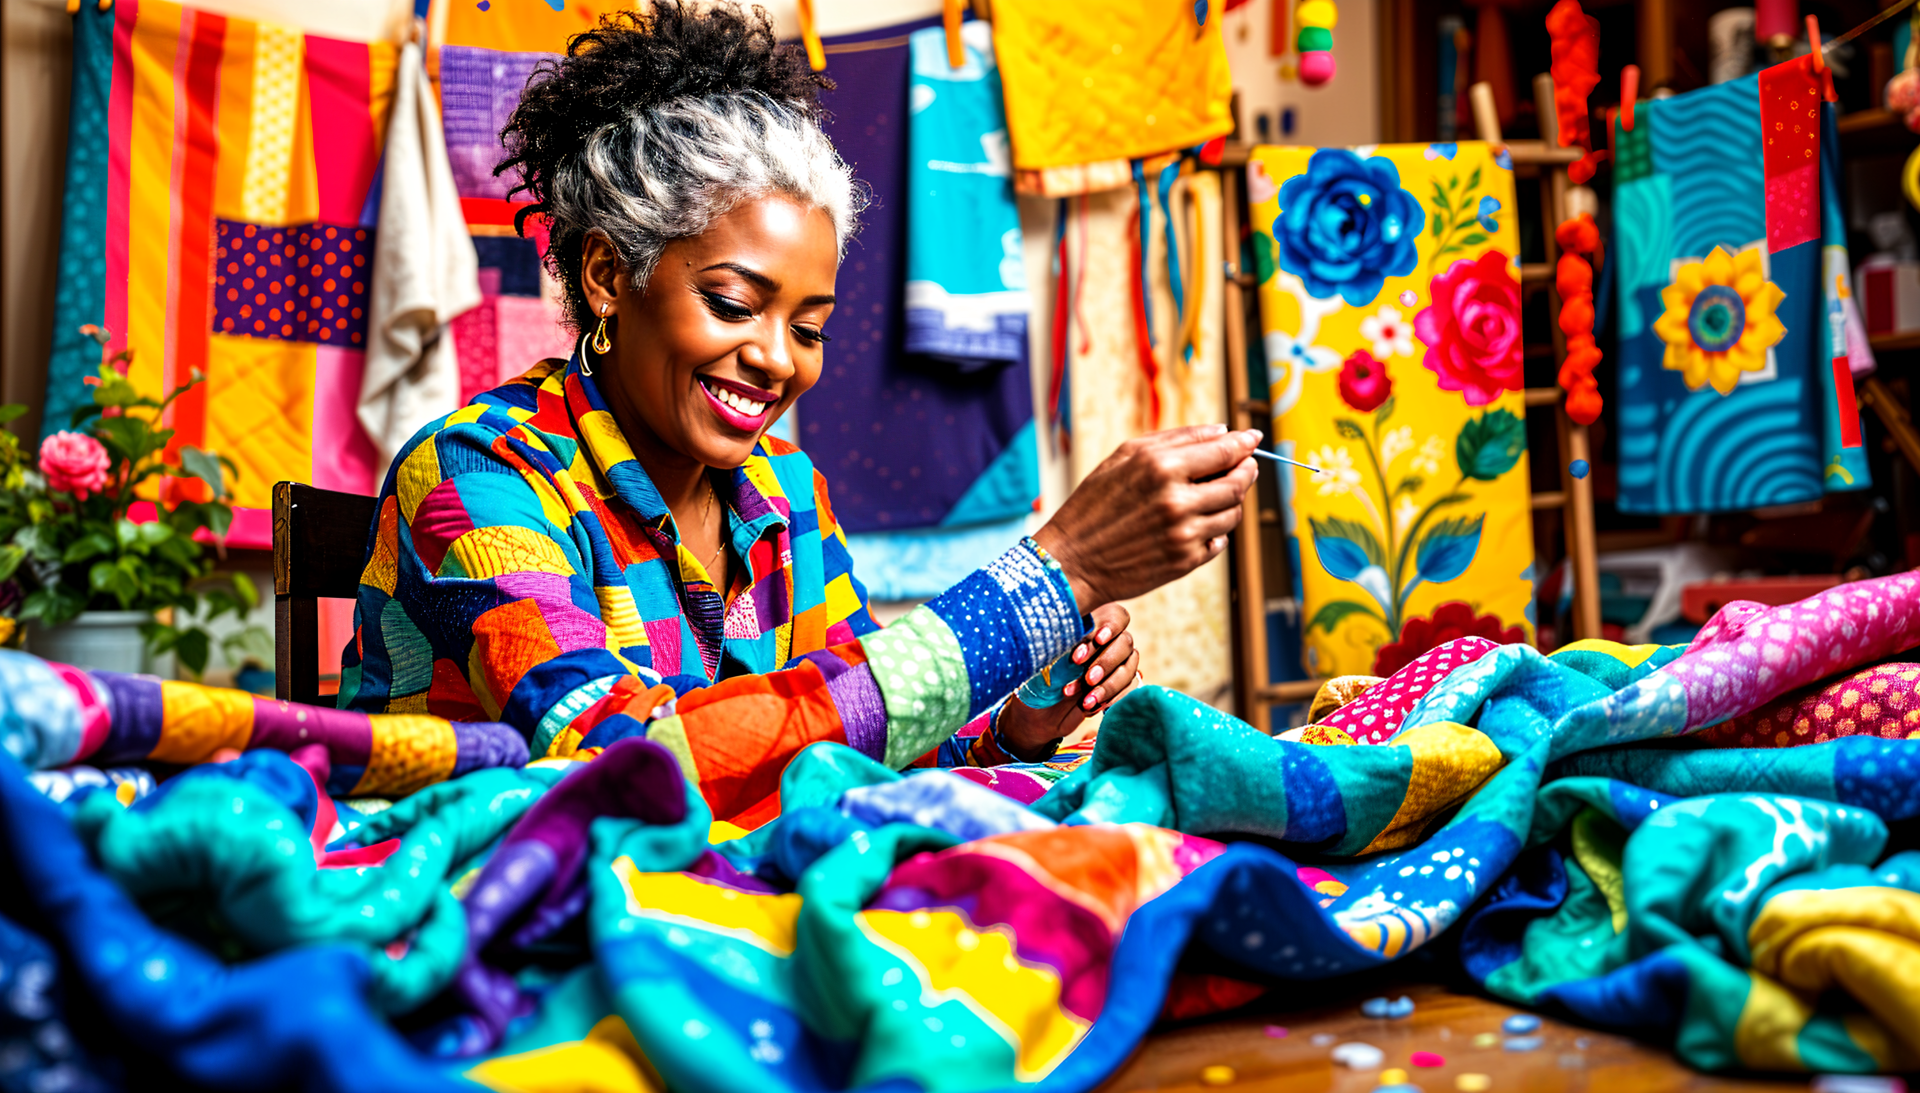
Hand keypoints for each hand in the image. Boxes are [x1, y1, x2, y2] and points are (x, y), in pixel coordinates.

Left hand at [995, 603, 1140, 758]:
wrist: (1038, 715)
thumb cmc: (1039, 678)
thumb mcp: (1044, 659)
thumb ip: (1061, 643)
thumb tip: (1069, 631)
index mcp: (1091, 626)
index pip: (1116, 617)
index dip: (1111, 626)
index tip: (1098, 639)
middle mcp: (1109, 642)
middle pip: (1125, 643)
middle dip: (1106, 661)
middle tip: (1088, 678)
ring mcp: (1117, 665)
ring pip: (1128, 668)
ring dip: (1109, 685)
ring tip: (1086, 699)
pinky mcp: (1120, 687)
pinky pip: (1129, 690)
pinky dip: (1112, 699)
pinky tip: (1093, 706)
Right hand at [1032, 424, 1259, 613]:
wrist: (1072, 560)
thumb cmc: (1094, 503)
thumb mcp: (1125, 456)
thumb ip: (1176, 439)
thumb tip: (1223, 431)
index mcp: (1161, 467)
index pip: (1224, 451)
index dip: (1245, 444)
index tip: (1252, 439)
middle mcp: (1177, 500)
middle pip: (1237, 483)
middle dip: (1246, 472)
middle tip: (1245, 467)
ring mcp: (1184, 534)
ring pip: (1233, 514)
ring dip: (1231, 502)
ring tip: (1213, 496)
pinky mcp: (1185, 561)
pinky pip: (1219, 542)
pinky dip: (1215, 531)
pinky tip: (1195, 524)